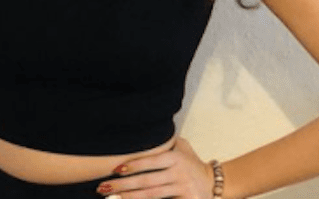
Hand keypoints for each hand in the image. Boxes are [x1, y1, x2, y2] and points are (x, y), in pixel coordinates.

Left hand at [94, 138, 214, 198]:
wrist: (213, 182)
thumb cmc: (191, 163)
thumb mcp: (182, 147)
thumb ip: (166, 140)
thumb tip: (144, 126)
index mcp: (175, 158)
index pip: (151, 162)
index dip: (133, 166)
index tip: (116, 170)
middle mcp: (179, 173)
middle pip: (147, 181)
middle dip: (123, 186)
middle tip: (104, 187)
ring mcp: (183, 188)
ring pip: (153, 195)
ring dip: (131, 197)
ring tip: (112, 197)